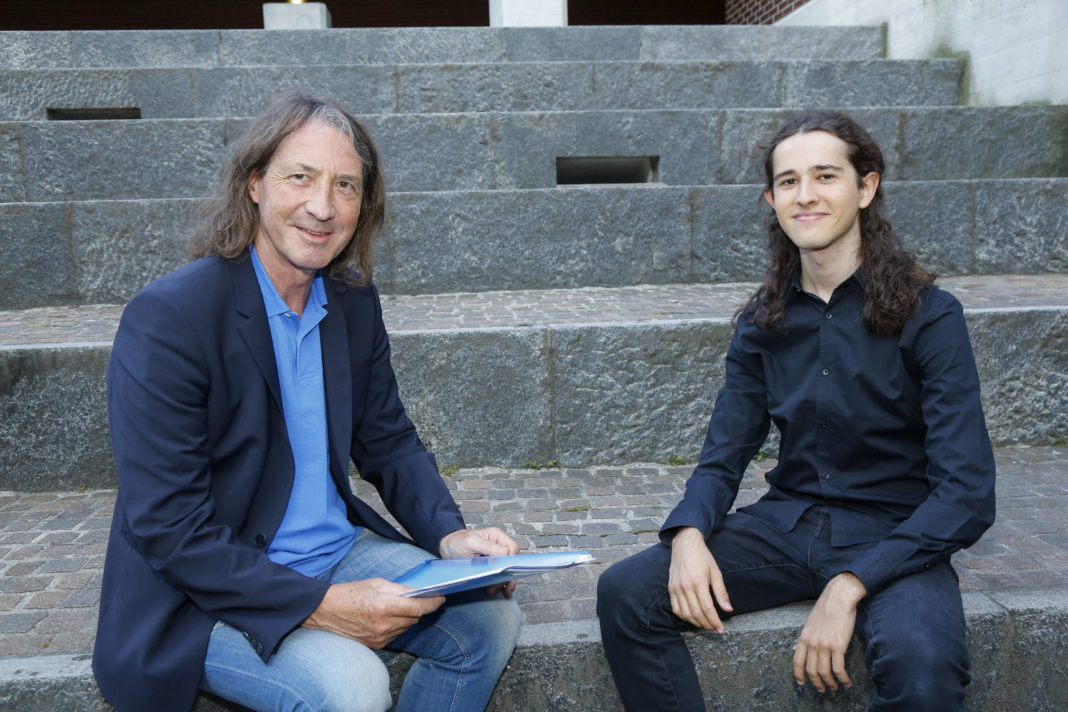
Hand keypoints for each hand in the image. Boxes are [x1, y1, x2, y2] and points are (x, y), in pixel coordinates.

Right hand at [302, 578, 443, 648]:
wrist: (324, 611)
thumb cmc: (349, 593)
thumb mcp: (376, 583)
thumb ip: (399, 589)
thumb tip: (418, 592)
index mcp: (385, 606)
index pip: (419, 608)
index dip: (433, 602)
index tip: (440, 597)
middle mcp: (384, 625)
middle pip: (415, 618)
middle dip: (419, 608)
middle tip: (419, 598)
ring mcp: (380, 637)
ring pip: (406, 627)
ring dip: (408, 617)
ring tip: (398, 607)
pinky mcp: (376, 645)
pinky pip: (396, 635)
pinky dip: (397, 626)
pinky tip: (388, 617)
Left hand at [439, 527, 520, 597]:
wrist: (447, 549)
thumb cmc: (457, 542)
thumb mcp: (471, 542)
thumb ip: (488, 546)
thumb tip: (505, 553)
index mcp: (497, 536)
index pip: (513, 549)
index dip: (510, 561)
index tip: (501, 571)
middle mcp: (499, 546)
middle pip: (512, 562)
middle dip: (506, 575)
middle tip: (496, 585)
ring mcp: (495, 557)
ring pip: (507, 571)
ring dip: (502, 582)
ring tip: (492, 590)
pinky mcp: (491, 566)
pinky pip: (500, 575)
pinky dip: (499, 584)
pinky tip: (495, 590)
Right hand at [667, 526, 732, 632]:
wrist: (685, 544)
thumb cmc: (702, 557)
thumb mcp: (716, 572)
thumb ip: (721, 592)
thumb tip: (728, 609)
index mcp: (698, 582)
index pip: (707, 608)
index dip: (714, 621)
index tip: (721, 629)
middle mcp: (685, 586)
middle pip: (696, 613)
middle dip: (707, 624)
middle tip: (715, 629)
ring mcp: (676, 588)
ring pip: (685, 614)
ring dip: (696, 623)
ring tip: (706, 625)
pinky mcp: (671, 588)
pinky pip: (676, 608)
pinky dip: (684, 617)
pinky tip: (693, 618)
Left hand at [792, 572, 866, 691]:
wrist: (839, 598)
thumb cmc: (826, 609)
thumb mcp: (809, 623)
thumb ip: (803, 638)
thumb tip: (794, 647)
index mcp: (804, 637)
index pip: (796, 661)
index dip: (798, 674)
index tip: (801, 683)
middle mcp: (812, 643)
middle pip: (811, 670)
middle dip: (816, 683)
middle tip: (822, 689)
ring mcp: (824, 645)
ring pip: (824, 673)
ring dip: (830, 683)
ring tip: (835, 687)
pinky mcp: (838, 646)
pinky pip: (839, 669)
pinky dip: (843, 678)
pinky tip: (847, 681)